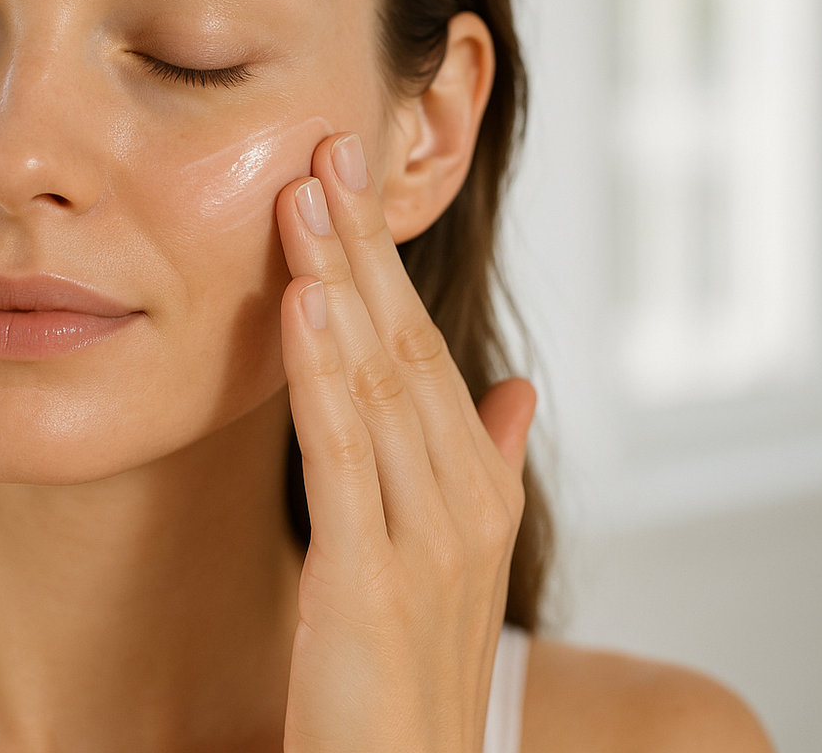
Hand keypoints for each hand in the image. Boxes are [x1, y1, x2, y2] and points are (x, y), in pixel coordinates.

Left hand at [276, 132, 534, 752]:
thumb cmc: (410, 671)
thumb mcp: (451, 557)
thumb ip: (483, 465)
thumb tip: (517, 390)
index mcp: (473, 486)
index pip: (425, 349)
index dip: (386, 263)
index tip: (345, 182)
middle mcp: (460, 500)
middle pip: (406, 345)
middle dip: (364, 246)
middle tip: (325, 150)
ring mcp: (423, 538)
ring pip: (380, 381)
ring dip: (341, 282)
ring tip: (306, 198)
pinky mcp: (370, 580)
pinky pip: (344, 454)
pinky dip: (324, 372)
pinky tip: (305, 303)